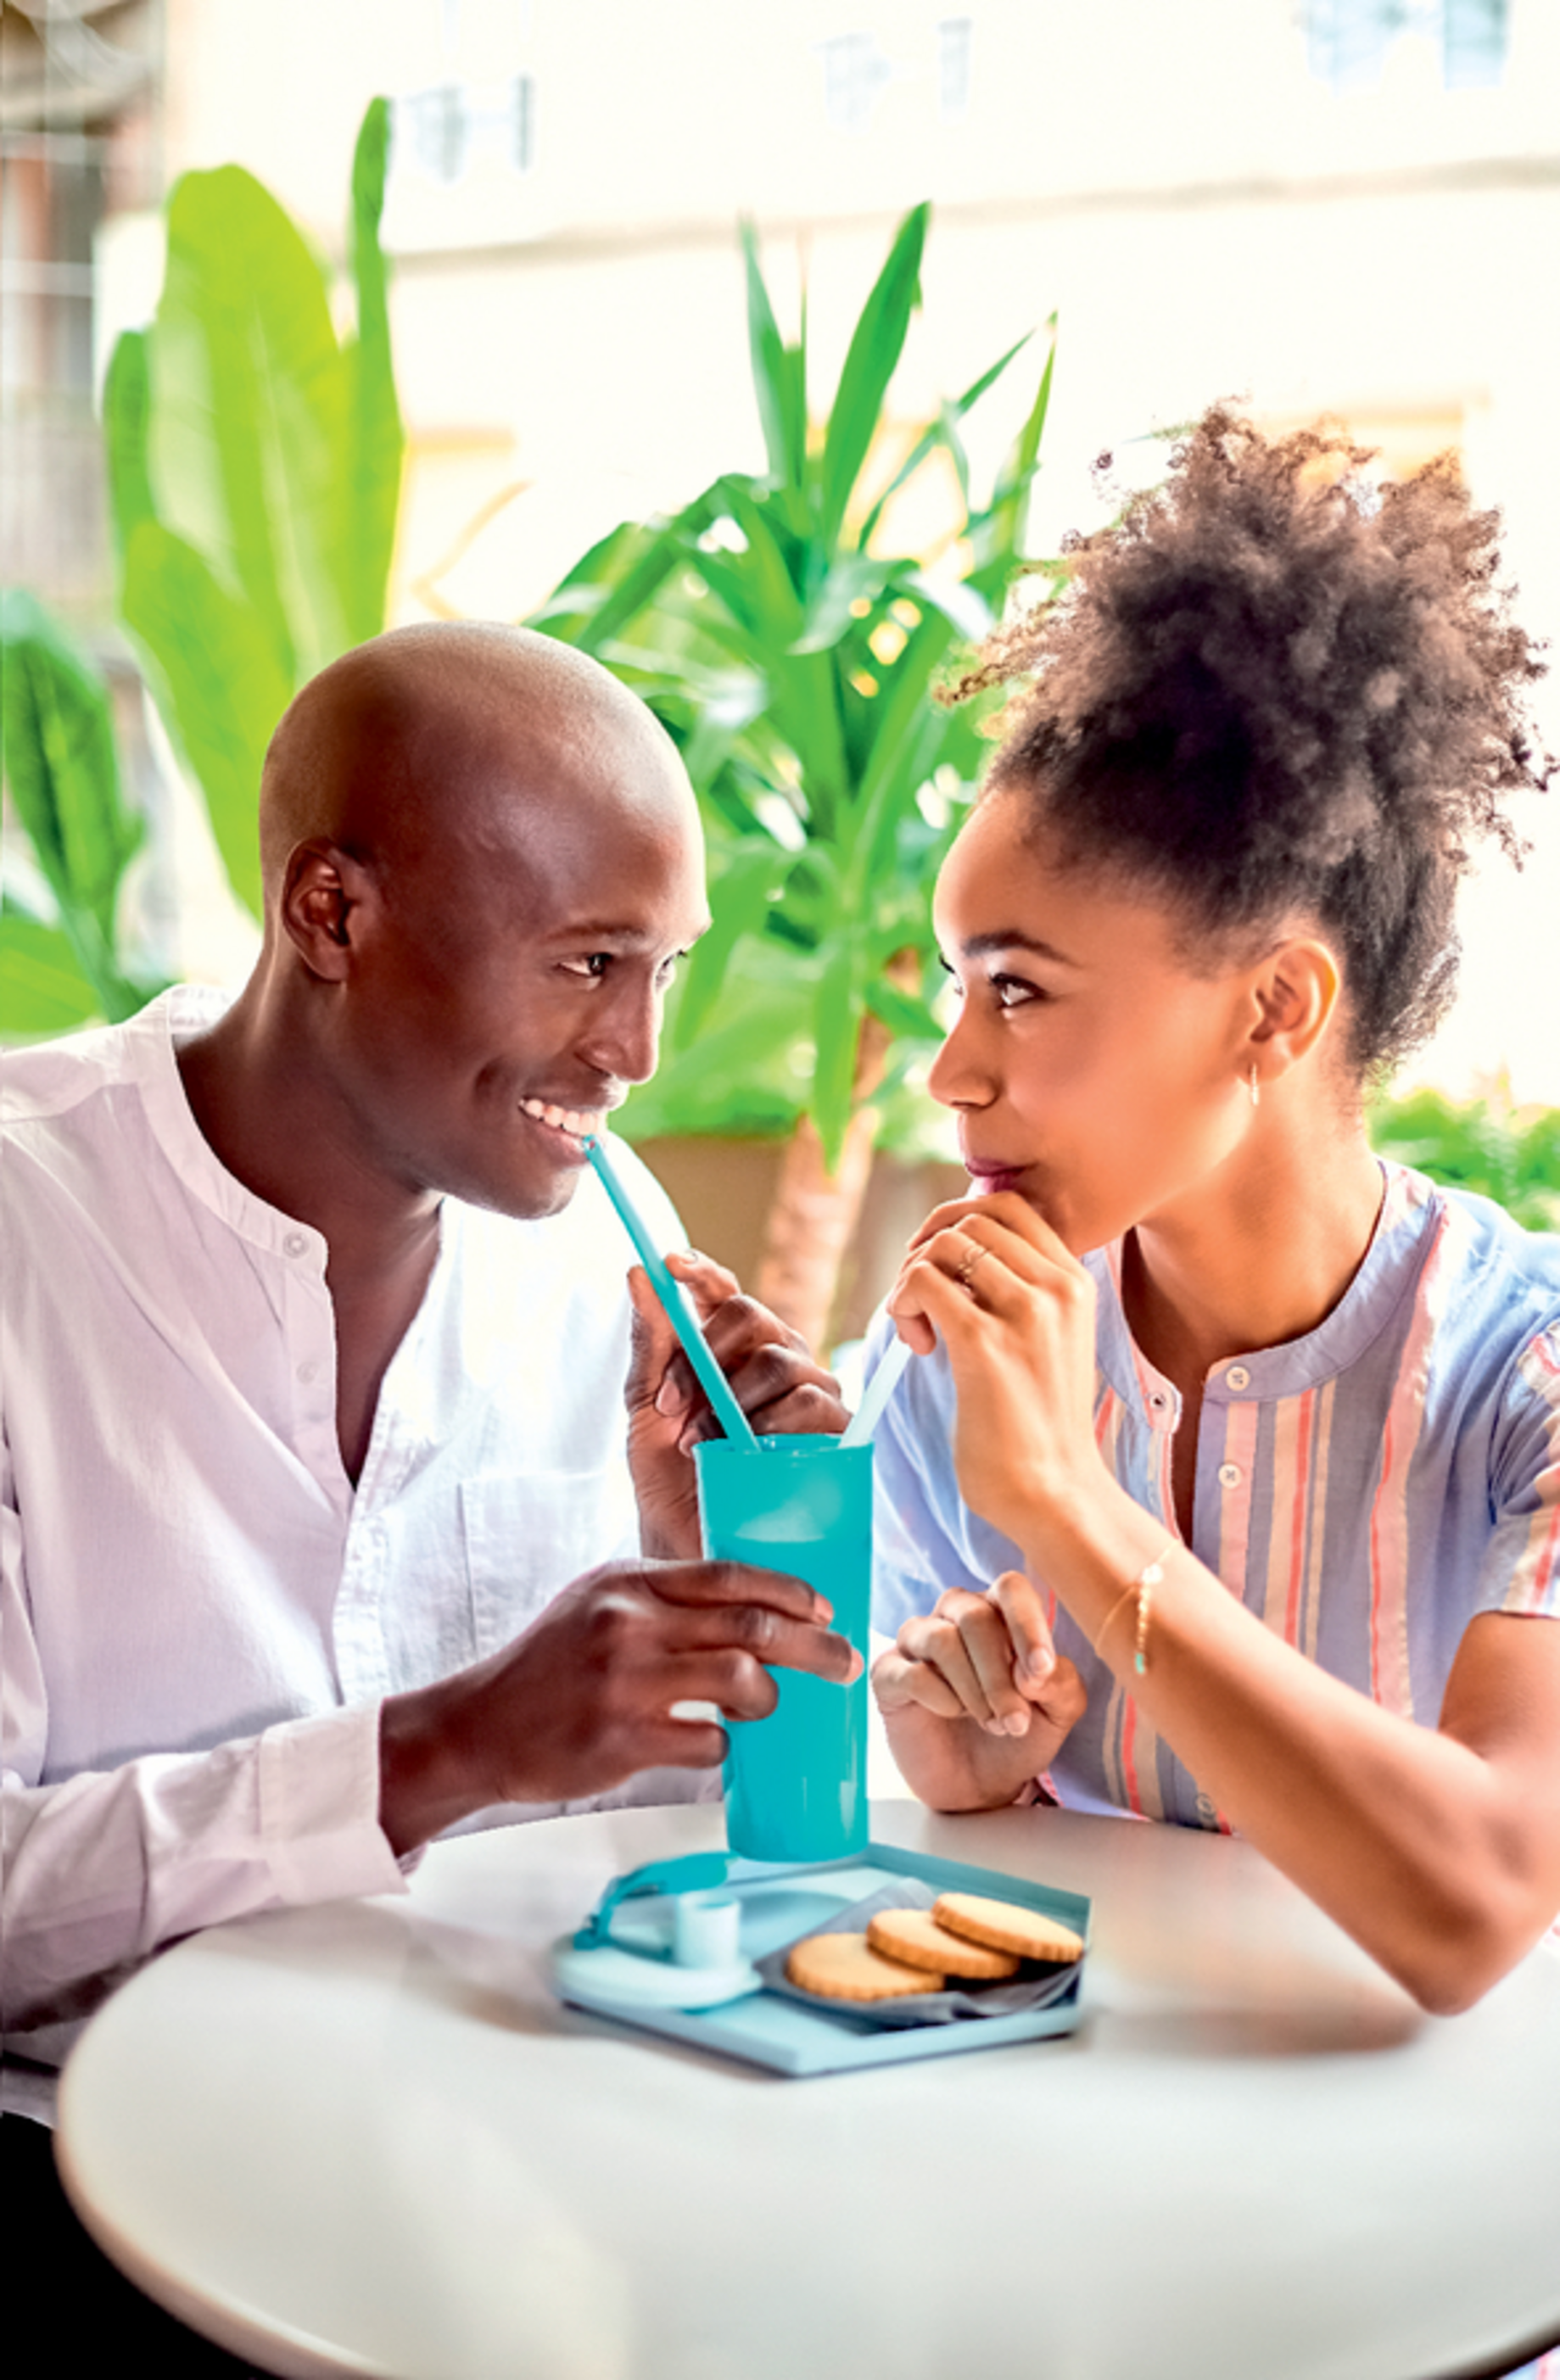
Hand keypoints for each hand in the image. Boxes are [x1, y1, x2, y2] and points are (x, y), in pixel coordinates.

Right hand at [380, 1555, 861, 1851]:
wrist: (478, 1727)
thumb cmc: (547, 1666)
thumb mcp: (596, 1604)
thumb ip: (661, 1598)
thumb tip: (749, 1605)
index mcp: (628, 1584)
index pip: (729, 1574)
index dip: (789, 1590)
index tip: (824, 1609)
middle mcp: (629, 1624)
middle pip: (752, 1625)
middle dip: (814, 1646)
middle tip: (845, 1663)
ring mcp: (627, 1684)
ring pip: (742, 1683)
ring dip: (767, 1699)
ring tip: (759, 1708)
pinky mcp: (624, 1741)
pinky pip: (710, 1745)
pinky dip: (723, 1748)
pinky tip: (707, 1745)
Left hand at [626, 1252, 846, 1558]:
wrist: (693, 1543)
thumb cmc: (670, 1477)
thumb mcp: (646, 1409)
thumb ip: (650, 1344)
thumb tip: (638, 1272)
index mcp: (729, 1347)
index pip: (724, 1291)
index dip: (702, 1273)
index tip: (671, 1265)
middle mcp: (773, 1358)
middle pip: (754, 1315)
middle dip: (707, 1350)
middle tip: (672, 1403)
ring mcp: (808, 1391)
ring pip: (781, 1360)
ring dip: (732, 1399)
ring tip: (704, 1443)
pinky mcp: (834, 1430)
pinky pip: (811, 1402)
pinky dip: (772, 1422)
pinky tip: (749, 1449)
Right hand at [872, 1570, 1086, 1809]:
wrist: (979, 1786)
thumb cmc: (1018, 1735)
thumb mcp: (1057, 1712)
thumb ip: (1060, 1682)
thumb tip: (1033, 1670)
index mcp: (999, 1611)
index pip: (1011, 1589)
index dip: (1027, 1626)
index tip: (1041, 1672)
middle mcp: (955, 1615)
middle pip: (975, 1617)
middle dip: (1000, 1677)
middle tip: (1015, 1722)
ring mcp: (916, 1641)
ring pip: (943, 1641)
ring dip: (974, 1691)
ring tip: (990, 1723)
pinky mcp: (888, 1673)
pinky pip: (912, 1674)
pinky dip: (942, 1701)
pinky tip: (952, 1715)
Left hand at [887, 1192, 1104, 1554]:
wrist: (1056, 1493)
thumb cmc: (1040, 1426)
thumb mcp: (1050, 1341)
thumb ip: (1019, 1293)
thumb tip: (953, 1253)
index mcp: (1075, 1281)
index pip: (1008, 1205)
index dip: (957, 1222)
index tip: (941, 1269)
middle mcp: (1057, 1287)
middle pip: (970, 1217)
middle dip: (927, 1247)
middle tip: (921, 1300)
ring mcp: (1025, 1313)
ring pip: (942, 1245)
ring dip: (912, 1279)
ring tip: (921, 1328)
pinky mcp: (985, 1344)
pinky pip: (921, 1283)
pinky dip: (903, 1306)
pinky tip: (919, 1348)